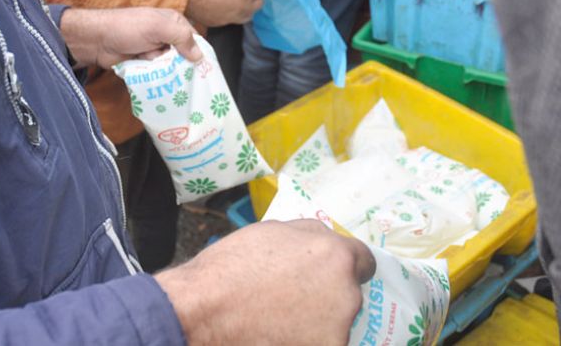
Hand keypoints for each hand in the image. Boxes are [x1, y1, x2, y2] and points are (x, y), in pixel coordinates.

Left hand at [59, 8, 203, 68]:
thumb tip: (199, 56)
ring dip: (167, 74)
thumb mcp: (157, 27)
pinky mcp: (146, 65)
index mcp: (173, 23)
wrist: (97, 41)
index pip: (195, 40)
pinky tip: (155, 82)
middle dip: (181, 67)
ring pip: (172, 68)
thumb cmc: (127, 28)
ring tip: (162, 78)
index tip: (203, 71)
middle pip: (184, 57)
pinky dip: (157, 79)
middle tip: (180, 76)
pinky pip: (158, 75)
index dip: (199, 54)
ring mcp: (156, 52)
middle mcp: (166, 37)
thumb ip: (181, 37)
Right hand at [156, 219, 375, 344]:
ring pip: (335, 323)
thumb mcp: (271, 231)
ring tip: (279, 320)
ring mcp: (337, 331)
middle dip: (328, 294)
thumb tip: (325, 239)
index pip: (363, 261)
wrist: (202, 312)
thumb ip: (308, 235)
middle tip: (293, 298)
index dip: (344, 266)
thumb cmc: (230, 268)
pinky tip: (276, 335)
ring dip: (318, 321)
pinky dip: (305, 340)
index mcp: (336, 257)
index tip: (330, 275)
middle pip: (348, 293)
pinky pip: (322, 342)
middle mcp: (346, 294)